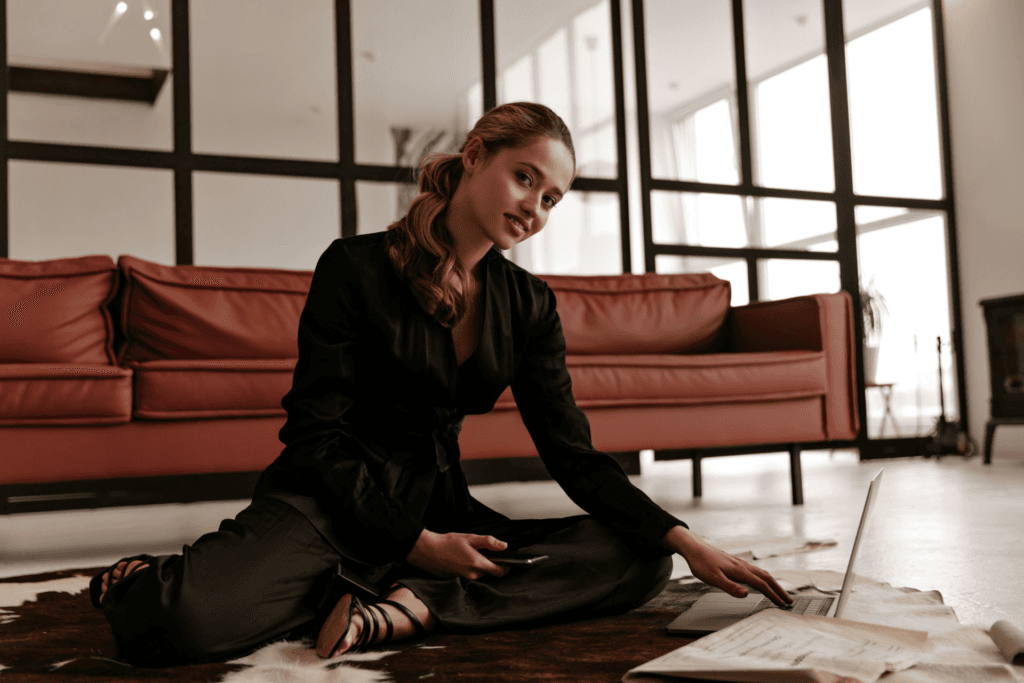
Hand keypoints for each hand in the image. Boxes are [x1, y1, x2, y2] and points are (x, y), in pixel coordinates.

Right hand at [405, 529, 509, 579]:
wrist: (428, 551)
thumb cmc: (447, 543)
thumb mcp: (470, 538)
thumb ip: (488, 542)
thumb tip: (504, 546)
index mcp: (477, 564)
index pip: (500, 572)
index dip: (507, 566)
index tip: (508, 560)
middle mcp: (472, 575)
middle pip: (490, 573)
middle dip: (491, 564)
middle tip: (485, 552)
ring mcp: (465, 579)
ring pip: (480, 574)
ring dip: (480, 566)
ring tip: (471, 553)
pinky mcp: (458, 579)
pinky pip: (470, 575)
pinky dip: (471, 568)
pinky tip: (463, 559)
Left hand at [663, 526, 791, 606]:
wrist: (694, 548)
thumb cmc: (701, 563)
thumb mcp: (713, 578)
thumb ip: (730, 587)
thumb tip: (746, 595)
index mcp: (740, 571)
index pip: (761, 584)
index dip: (773, 595)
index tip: (782, 604)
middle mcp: (743, 566)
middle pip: (766, 578)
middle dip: (778, 590)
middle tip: (788, 601)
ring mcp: (740, 563)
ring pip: (762, 573)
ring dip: (773, 583)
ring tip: (779, 593)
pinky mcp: (736, 563)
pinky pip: (755, 571)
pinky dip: (764, 578)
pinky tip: (762, 581)